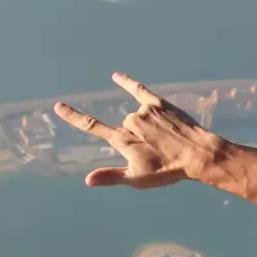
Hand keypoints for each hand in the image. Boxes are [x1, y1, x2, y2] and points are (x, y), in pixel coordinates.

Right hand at [55, 74, 226, 188]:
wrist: (197, 155)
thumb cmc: (168, 171)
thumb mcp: (137, 179)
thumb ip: (110, 176)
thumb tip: (87, 180)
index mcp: (122, 141)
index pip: (92, 126)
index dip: (74, 117)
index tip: (59, 106)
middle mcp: (130, 123)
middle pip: (123, 126)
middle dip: (136, 137)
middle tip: (158, 151)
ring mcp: (144, 111)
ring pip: (136, 116)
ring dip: (146, 126)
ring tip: (167, 140)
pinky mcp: (158, 103)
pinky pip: (139, 89)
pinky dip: (127, 82)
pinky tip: (116, 76)